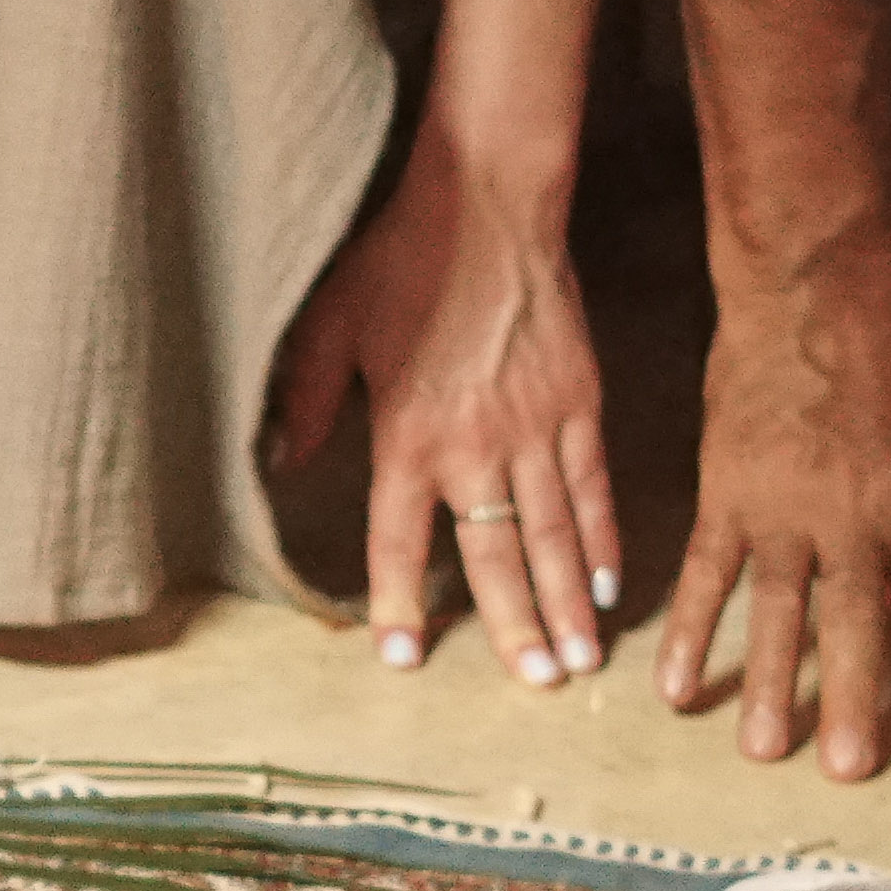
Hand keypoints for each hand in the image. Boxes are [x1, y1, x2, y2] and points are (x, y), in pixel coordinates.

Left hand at [272, 133, 614, 686]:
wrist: (490, 204)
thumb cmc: (400, 262)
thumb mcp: (328, 329)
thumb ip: (306, 403)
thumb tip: (282, 462)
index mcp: (406, 437)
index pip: (397, 541)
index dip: (398, 603)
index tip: (404, 657)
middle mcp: (475, 446)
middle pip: (494, 554)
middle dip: (515, 626)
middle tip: (535, 687)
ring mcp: (536, 427)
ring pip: (554, 533)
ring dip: (567, 602)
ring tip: (580, 660)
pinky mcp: (580, 401)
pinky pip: (594, 485)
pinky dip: (602, 538)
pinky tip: (608, 585)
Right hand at [668, 208, 890, 778]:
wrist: (809, 274)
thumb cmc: (885, 326)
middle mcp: (851, 514)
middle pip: (858, 625)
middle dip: (856, 703)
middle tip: (847, 772)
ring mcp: (782, 507)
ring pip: (781, 613)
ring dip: (771, 686)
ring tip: (765, 754)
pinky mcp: (725, 492)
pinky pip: (708, 575)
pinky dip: (695, 633)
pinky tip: (680, 689)